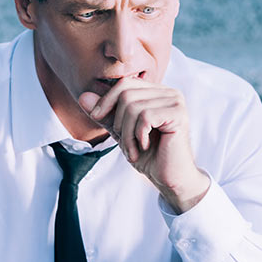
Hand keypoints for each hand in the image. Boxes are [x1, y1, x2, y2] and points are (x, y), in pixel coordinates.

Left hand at [79, 78, 209, 212]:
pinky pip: (145, 117)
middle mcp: (169, 92)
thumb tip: (83, 96)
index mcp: (157, 93)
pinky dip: (138, 135)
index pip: (125, 83)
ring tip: (133, 149)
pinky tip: (145, 146)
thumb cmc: (149, 156)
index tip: (97, 118)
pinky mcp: (178, 114)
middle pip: (126, 93)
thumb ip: (105, 114)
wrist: (169, 178)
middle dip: (117, 120)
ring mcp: (176, 102)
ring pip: (133, 106)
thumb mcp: (121, 132)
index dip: (106, 100)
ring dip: (127, 133)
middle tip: (123, 142)